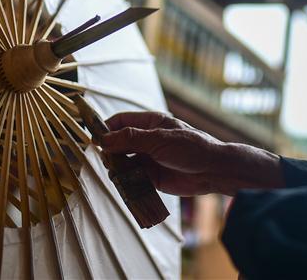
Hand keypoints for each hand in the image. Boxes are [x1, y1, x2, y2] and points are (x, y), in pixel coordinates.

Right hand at [100, 111, 283, 196]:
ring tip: (116, 173)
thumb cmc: (190, 147)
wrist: (212, 171)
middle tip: (107, 160)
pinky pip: (132, 179)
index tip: (93, 139)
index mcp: (150, 124)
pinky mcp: (151, 177)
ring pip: (124, 163)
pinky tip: (124, 184)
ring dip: (117, 168)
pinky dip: (126, 181)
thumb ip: (130, 139)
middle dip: (110, 152)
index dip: (106, 128)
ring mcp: (148, 159)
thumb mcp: (158, 140)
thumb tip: (104, 138)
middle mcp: (147, 140)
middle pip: (119, 144)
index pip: (120, 121)